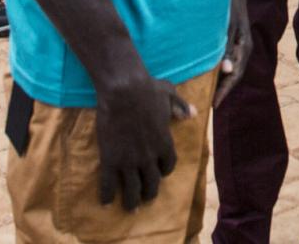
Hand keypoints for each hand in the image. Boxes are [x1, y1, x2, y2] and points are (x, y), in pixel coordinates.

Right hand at [95, 68, 190, 209]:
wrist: (124, 90)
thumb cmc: (148, 90)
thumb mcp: (170, 95)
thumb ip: (180, 106)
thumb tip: (193, 113)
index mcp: (165, 143)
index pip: (168, 166)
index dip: (164, 171)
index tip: (159, 173)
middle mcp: (149, 157)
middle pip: (152, 183)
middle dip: (149, 193)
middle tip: (144, 199)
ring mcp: (129, 160)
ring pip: (132, 189)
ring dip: (131, 201)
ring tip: (129, 208)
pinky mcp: (110, 159)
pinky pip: (109, 183)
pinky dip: (107, 195)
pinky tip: (105, 202)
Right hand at [214, 0, 250, 109]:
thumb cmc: (225, 9)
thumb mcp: (224, 31)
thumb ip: (222, 50)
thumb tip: (222, 71)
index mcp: (242, 46)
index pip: (236, 73)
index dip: (226, 89)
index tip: (215, 105)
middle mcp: (243, 40)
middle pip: (238, 69)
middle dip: (227, 87)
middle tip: (215, 102)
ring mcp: (238, 31)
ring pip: (234, 57)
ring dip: (226, 74)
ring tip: (214, 90)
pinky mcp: (232, 20)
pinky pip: (227, 40)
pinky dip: (222, 53)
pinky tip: (216, 63)